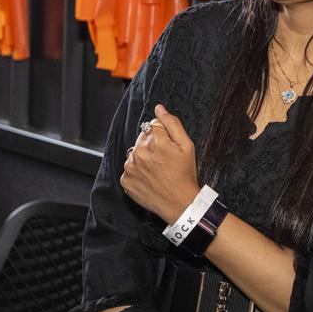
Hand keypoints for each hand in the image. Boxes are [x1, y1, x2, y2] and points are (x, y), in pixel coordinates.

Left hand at [120, 104, 200, 224]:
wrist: (179, 203)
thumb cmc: (185, 174)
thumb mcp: (187, 146)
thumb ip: (172, 123)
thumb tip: (159, 108)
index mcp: (155, 141)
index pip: (153, 126)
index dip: (163, 135)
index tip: (169, 147)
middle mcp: (139, 152)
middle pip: (142, 138)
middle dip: (152, 145)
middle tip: (164, 159)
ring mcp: (130, 167)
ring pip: (135, 153)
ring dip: (143, 157)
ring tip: (157, 169)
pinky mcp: (125, 180)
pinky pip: (129, 168)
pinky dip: (137, 171)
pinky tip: (149, 177)